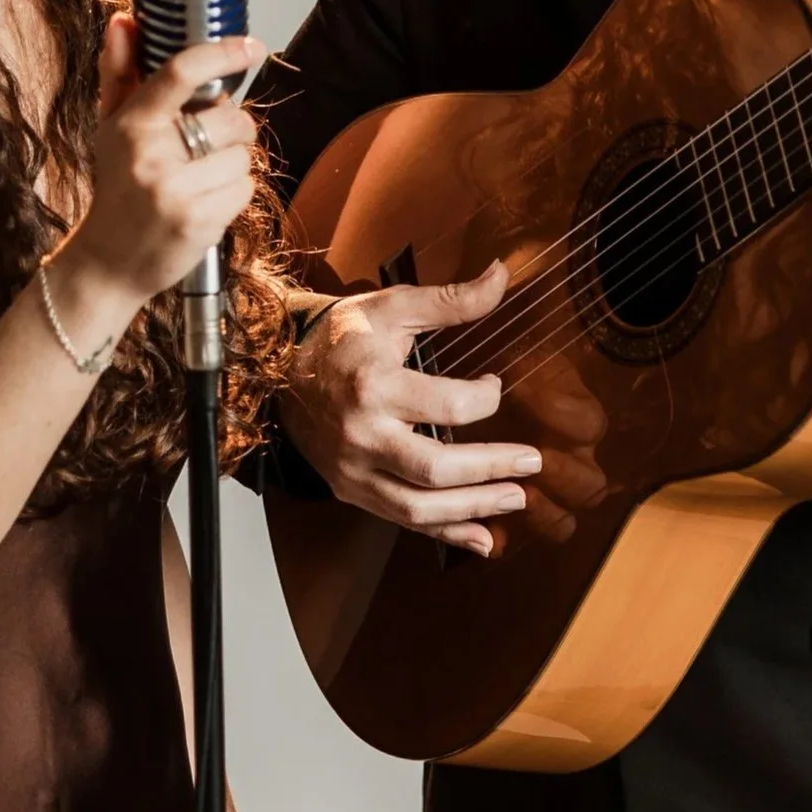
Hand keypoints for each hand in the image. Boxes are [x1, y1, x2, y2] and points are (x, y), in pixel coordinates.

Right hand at [54, 19, 263, 323]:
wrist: (109, 263)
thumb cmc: (118, 188)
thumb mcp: (111, 128)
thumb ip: (120, 73)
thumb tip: (124, 21)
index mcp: (131, 124)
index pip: (180, 73)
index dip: (221, 53)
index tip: (250, 46)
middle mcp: (151, 154)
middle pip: (231, 118)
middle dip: (232, 129)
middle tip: (206, 145)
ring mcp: (175, 190)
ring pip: (242, 156)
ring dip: (231, 166)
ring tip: (199, 181)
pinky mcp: (198, 221)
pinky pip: (245, 188)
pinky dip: (234, 194)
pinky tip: (205, 202)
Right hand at [278, 262, 545, 559]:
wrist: (277, 371)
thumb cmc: (343, 336)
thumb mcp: (392, 308)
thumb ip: (451, 300)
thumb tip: (504, 274)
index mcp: (374, 384)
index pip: (445, 405)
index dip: (484, 398)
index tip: (497, 386)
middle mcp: (362, 434)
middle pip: (434, 468)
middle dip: (490, 468)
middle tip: (533, 462)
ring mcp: (353, 469)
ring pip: (419, 507)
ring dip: (474, 509)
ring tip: (518, 498)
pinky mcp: (351, 490)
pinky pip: (401, 520)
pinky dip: (445, 534)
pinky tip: (484, 537)